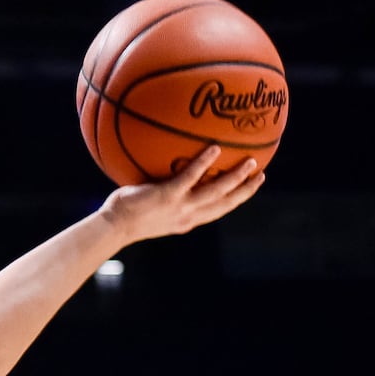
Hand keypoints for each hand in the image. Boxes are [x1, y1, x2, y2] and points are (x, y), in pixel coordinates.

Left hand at [100, 146, 265, 242]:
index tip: (250, 188)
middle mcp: (188, 217)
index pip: (217, 211)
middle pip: (226, 204)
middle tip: (262, 174)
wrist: (112, 227)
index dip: (236, 200)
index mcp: (186, 221)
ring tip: (250, 161)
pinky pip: (191, 177)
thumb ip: (164, 194)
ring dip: (236, 178)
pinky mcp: (168, 196)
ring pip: (217, 192)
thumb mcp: (151, 208)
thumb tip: (164, 173)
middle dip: (246, 190)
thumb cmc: (125, 215)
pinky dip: (204, 163)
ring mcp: (179, 207)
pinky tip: (214, 148)